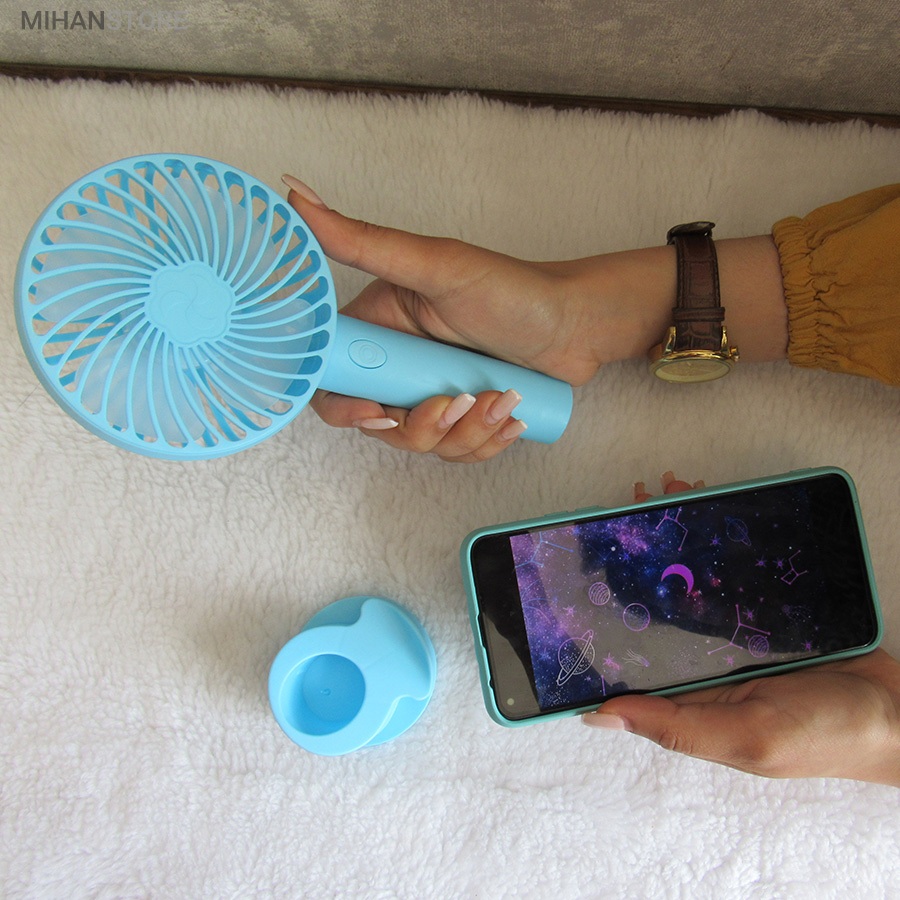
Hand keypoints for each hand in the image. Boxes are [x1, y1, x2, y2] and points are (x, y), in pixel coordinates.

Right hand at [282, 175, 671, 460]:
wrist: (580, 324)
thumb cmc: (515, 289)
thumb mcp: (436, 265)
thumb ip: (363, 241)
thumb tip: (296, 195)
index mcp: (381, 326)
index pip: (334, 380)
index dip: (347, 406)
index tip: (381, 409)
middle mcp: (401, 363)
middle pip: (379, 424)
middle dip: (421, 425)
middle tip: (459, 400)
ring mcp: (433, 392)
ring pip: (421, 443)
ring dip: (463, 433)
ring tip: (500, 398)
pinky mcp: (464, 416)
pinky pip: (455, 451)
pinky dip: (484, 442)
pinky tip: (510, 417)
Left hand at [582, 473, 899, 786]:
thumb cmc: (825, 736)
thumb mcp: (747, 738)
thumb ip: (677, 726)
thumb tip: (597, 717)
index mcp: (687, 693)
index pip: (628, 651)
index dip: (602, 610)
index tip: (584, 564)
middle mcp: (703, 661)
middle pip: (657, 602)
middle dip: (638, 558)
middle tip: (623, 512)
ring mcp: (734, 634)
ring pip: (692, 579)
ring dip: (676, 539)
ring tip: (663, 494)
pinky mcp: (765, 613)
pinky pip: (733, 572)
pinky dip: (719, 542)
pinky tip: (708, 509)